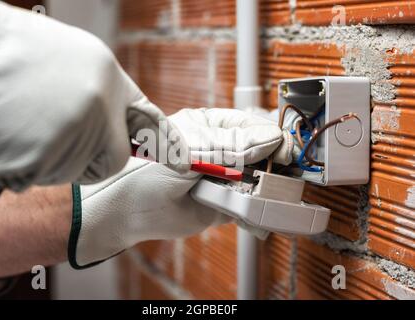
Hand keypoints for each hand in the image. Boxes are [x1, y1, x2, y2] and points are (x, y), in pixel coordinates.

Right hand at [0, 0, 186, 189]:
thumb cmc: (15, 52)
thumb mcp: (76, 58)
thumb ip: (106, 94)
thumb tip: (128, 122)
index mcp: (108, 80)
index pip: (150, 125)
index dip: (167, 148)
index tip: (184, 164)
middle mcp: (95, 110)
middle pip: (110, 161)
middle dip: (92, 156)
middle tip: (60, 131)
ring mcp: (67, 139)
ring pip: (73, 172)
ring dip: (54, 156)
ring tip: (27, 121)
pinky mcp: (35, 163)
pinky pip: (41, 177)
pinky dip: (27, 163)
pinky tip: (11, 133)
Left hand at [70, 108, 289, 268]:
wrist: (127, 212)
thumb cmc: (148, 172)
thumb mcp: (189, 153)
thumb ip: (230, 148)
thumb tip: (270, 138)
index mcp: (211, 127)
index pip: (250, 124)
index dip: (269, 133)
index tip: (282, 146)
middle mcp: (222, 152)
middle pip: (262, 151)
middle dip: (276, 160)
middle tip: (287, 168)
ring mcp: (226, 178)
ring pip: (261, 179)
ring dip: (272, 185)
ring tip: (278, 190)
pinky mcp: (226, 205)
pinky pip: (252, 205)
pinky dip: (261, 209)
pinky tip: (264, 210)